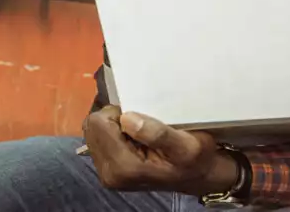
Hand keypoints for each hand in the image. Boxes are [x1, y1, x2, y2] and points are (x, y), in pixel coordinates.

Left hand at [82, 106, 241, 195]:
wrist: (197, 176)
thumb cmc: (194, 158)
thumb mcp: (186, 144)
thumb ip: (157, 133)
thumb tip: (127, 119)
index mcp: (124, 168)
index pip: (99, 123)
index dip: (119, 113)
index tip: (140, 119)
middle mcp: (109, 174)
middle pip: (92, 127)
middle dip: (114, 119)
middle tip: (140, 125)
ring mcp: (106, 174)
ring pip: (94, 131)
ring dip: (114, 126)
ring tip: (138, 134)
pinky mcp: (107, 171)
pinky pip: (99, 139)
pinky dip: (114, 134)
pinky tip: (133, 141)